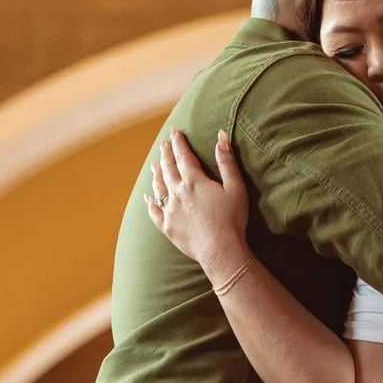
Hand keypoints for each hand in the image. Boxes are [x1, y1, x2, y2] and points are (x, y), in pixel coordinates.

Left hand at [146, 130, 251, 282]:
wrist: (220, 250)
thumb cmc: (232, 218)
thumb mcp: (235, 187)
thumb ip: (227, 161)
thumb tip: (220, 136)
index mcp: (194, 181)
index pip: (183, 157)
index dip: (179, 143)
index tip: (174, 132)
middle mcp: (178, 193)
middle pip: (169, 169)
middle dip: (166, 155)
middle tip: (163, 144)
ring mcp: (170, 210)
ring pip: (159, 188)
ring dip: (156, 174)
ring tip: (154, 165)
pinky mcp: (167, 227)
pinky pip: (154, 212)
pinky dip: (150, 203)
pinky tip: (147, 197)